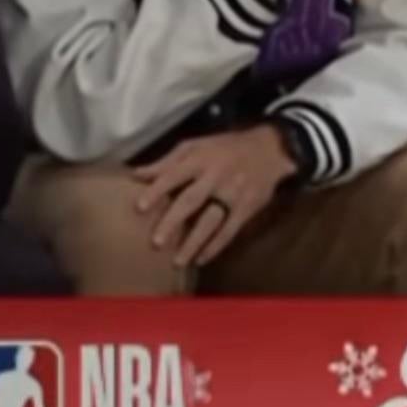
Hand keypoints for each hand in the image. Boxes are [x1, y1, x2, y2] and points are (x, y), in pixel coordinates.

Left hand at [133, 126, 297, 268]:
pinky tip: (201, 260)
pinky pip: (230, 230)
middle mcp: (215, 176)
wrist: (270, 149)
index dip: (157, 191)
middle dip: (173, 221)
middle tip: (156, 243)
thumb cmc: (225, 148)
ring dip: (194, 241)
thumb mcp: (196, 145)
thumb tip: (136, 174)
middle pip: (191, 200)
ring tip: (177, 261)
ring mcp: (233, 193)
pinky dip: (216, 246)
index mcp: (200, 159)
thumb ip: (167, 161)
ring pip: (211, 220)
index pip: (174, 175)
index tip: (139, 208)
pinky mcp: (246, 208)